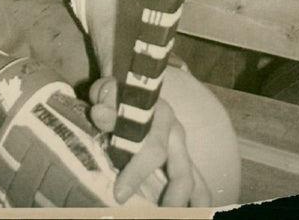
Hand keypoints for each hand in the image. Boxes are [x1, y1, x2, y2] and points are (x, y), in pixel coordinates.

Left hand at [89, 76, 210, 205]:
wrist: (129, 91)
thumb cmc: (118, 94)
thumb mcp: (108, 92)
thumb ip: (106, 100)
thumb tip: (100, 113)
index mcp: (160, 115)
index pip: (153, 148)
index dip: (137, 173)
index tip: (120, 195)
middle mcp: (176, 133)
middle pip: (181, 171)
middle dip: (172, 197)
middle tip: (157, 214)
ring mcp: (182, 149)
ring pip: (195, 181)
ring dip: (190, 204)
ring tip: (180, 216)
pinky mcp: (184, 163)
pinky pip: (198, 187)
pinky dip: (198, 203)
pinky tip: (194, 213)